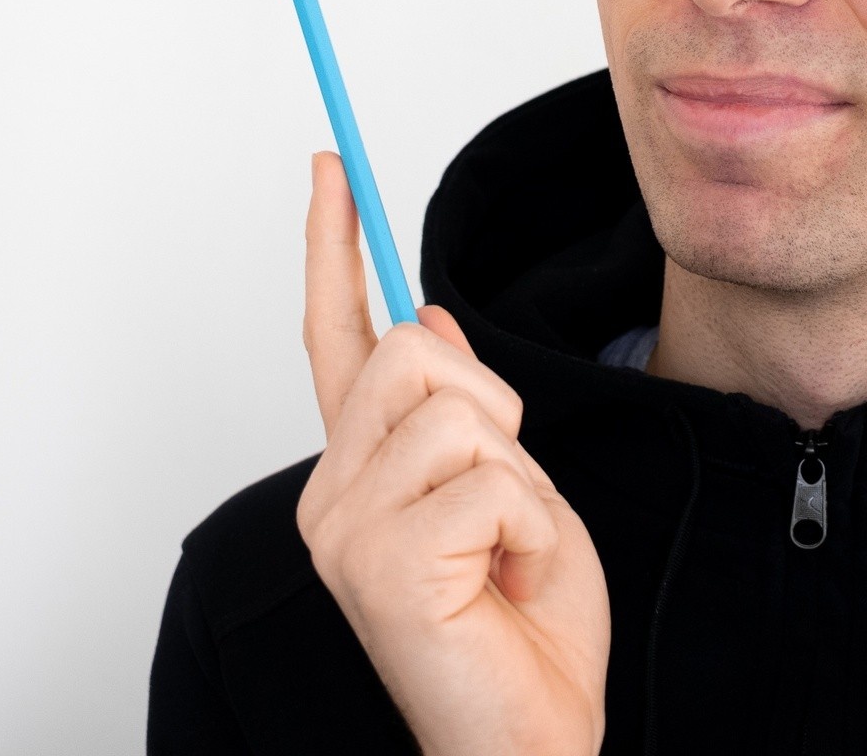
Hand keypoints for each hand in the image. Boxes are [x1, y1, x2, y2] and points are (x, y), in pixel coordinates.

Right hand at [295, 151, 610, 755]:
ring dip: (519, 475)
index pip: (336, 331)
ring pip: (459, 407)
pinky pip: (490, 479)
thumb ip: (459, 408)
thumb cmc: (524, 621)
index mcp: (363, 466)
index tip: (330, 168)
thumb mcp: (511, 484)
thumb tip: (430, 315)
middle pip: (413, 347)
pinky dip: (531, 524)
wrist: (535, 737)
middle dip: (492, 405)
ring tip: (506, 548)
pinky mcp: (378, 567)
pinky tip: (507, 579)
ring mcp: (345, 530)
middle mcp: (334, 491)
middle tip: (505, 494)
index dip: (331, 242)